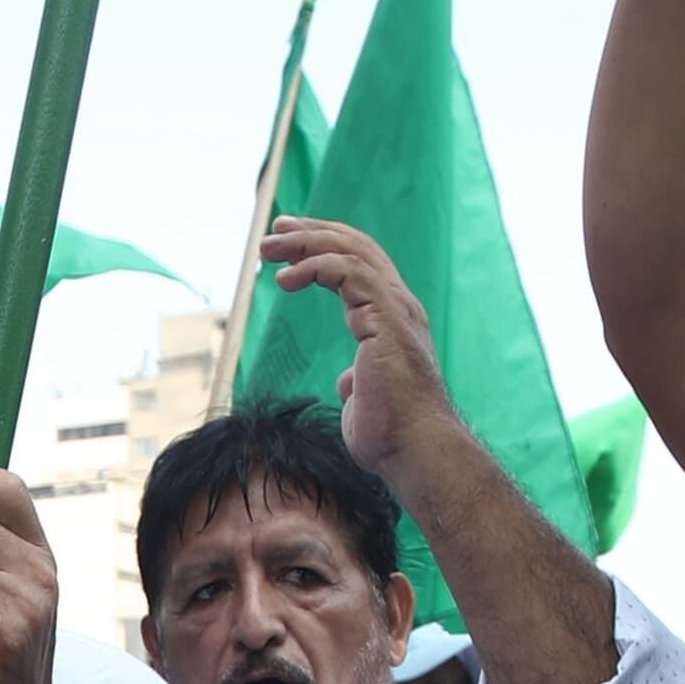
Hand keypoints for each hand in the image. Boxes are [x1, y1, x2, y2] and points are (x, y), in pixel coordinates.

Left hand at [259, 217, 458, 477]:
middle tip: (273, 233)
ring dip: (305, 244)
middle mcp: (399, 305)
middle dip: (311, 233)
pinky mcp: (386, 316)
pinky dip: (313, 266)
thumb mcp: (364, 401)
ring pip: (350, 251)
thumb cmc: (392, 435)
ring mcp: (395, 309)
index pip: (361, 264)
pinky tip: (286, 281)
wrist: (415, 450)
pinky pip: (346, 272)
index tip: (287, 250)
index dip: (324, 248)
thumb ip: (357, 383)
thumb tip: (347, 383)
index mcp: (393, 320)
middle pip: (356, 247)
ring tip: (269, 249)